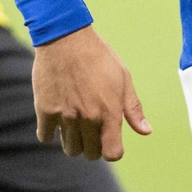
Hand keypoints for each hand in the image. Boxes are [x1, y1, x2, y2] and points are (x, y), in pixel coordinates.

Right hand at [32, 26, 151, 160]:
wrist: (66, 38)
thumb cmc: (98, 56)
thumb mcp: (123, 78)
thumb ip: (133, 108)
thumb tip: (146, 131)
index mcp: (109, 112)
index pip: (112, 153)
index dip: (112, 150)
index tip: (109, 140)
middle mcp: (88, 118)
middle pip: (90, 153)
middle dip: (93, 146)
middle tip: (91, 129)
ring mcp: (65, 116)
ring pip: (69, 148)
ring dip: (73, 141)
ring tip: (74, 124)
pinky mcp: (45, 110)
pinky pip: (45, 137)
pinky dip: (50, 132)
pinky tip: (57, 118)